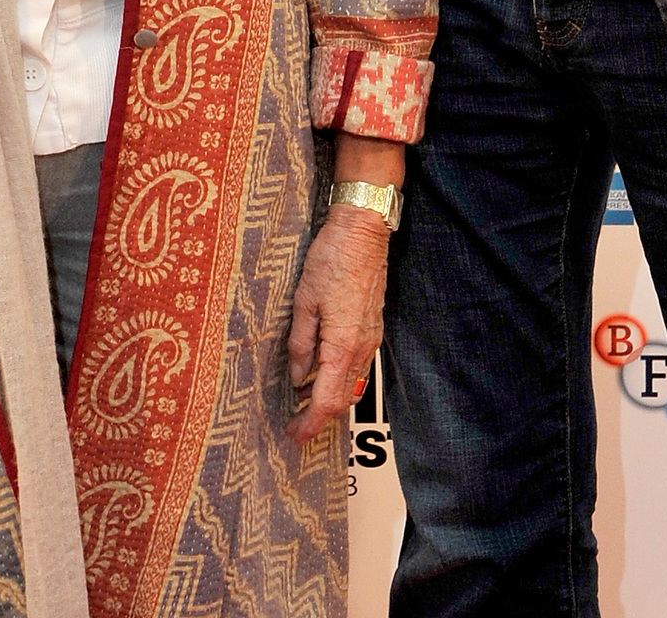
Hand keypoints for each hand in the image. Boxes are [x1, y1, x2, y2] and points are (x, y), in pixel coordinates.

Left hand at [286, 205, 388, 443]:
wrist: (364, 231)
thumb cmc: (333, 259)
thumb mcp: (305, 300)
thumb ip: (301, 342)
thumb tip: (297, 374)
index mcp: (343, 346)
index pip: (327, 400)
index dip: (310, 423)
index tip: (294, 436)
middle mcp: (362, 348)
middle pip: (343, 399)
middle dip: (319, 417)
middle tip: (294, 423)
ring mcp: (371, 338)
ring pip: (352, 385)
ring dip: (329, 398)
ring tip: (301, 399)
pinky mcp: (372, 327)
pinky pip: (358, 366)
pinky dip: (339, 379)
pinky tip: (319, 371)